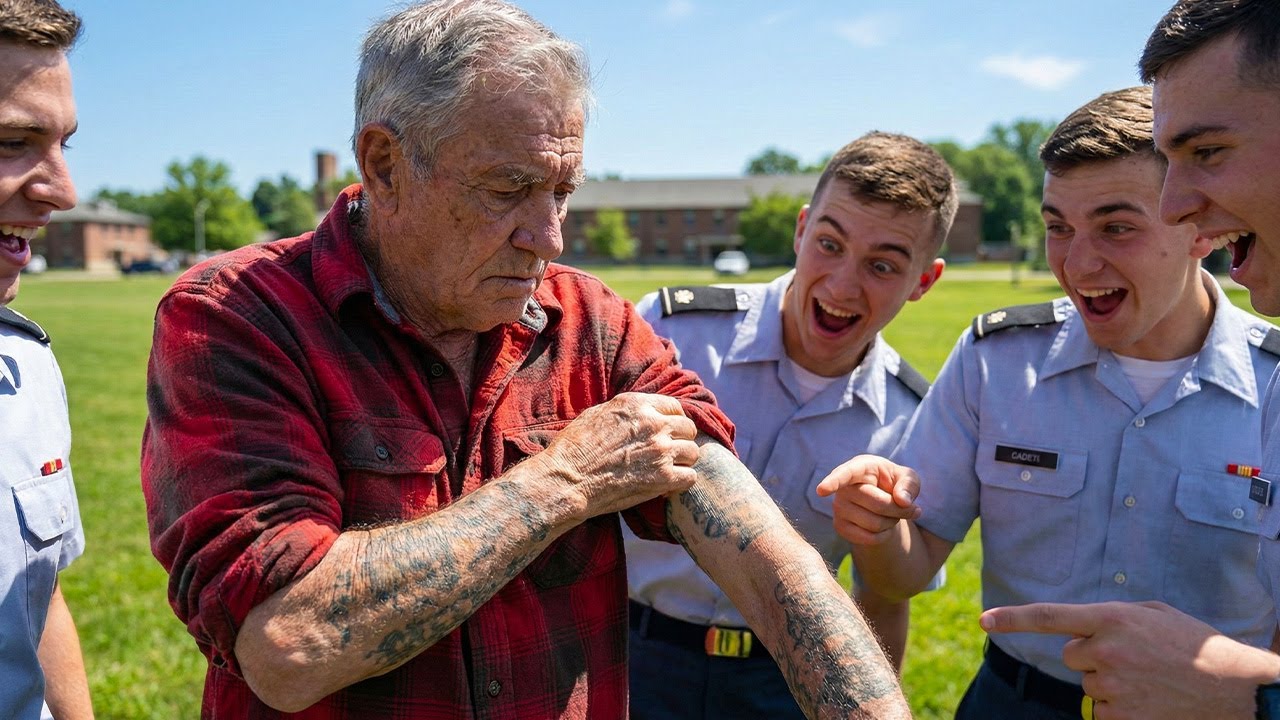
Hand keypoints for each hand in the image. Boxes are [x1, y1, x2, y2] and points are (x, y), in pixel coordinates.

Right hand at [537, 392, 700, 517]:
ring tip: (666, 472)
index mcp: (637, 404)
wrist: (566, 480)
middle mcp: (654, 423)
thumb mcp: (597, 414)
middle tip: (667, 455)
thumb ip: (626, 412)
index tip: (666, 434)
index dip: (672, 422)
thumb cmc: (574, 449)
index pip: (675, 407)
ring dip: (682, 463)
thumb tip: (638, 413)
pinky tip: (666, 487)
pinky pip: (690, 477)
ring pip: (693, 453)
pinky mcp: (663, 477)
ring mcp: (661, 450)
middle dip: (680, 441)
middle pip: (688, 429)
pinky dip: (680, 484)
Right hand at [815, 454, 921, 544]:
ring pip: (874, 524)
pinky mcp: (839, 527)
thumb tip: (903, 501)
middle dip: (900, 510)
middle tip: (910, 508)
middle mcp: (843, 487)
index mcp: (859, 468)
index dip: (833, 482)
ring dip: (892, 522)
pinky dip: (884, 535)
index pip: (844, 475)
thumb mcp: (908, 478)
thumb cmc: (894, 483)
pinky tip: (883, 526)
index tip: (821, 490)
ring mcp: (838, 508)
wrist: (882, 501)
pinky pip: (868, 538)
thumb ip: (909, 485)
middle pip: (877, 504)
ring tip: (891, 514)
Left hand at [980, 601, 1279, 719]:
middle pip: (1070, 656)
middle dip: (1091, 657)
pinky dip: (1121, 708)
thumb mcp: (1152, 614)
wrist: (1232, 688)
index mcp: (1112, 619)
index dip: (1013, 619)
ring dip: (1110, 683)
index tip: (984, 620)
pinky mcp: (1120, 717)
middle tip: (1131, 659)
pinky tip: (1149, 700)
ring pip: (1088, 685)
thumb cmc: (1192, 645)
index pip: (1050, 617)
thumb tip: (1080, 627)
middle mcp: (1106, 650)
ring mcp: (1112, 686)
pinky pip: (1103, 711)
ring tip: (1149, 680)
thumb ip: (1111, 617)